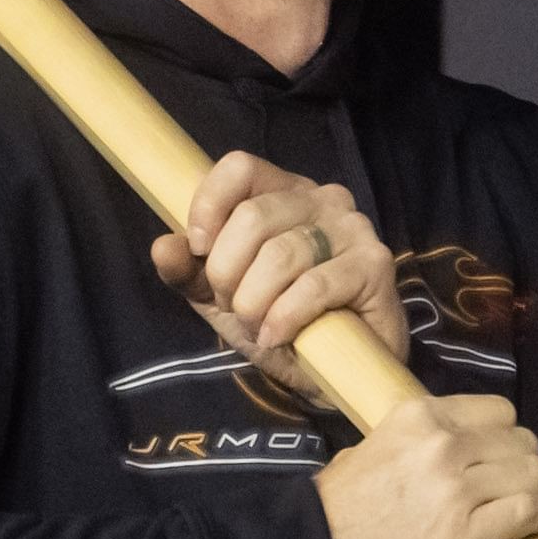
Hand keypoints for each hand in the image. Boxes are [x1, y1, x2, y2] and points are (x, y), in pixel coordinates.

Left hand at [152, 154, 404, 388]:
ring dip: (255, 303)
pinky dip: (284, 319)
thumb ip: (188, 270)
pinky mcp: (374, 265)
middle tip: (234, 306)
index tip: (199, 250)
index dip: (208, 207)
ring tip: (259, 326)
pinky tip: (279, 338)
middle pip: (252, 217)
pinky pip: (313, 287)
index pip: (239, 167)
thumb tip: (163, 246)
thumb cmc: (277, 320)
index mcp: (282, 192)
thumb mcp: (218, 297)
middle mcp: (321, 198)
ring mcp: (352, 228)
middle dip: (227, 274)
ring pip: (280, 255)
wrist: (332, 371)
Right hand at [315, 393, 537, 538]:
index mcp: (418, 416)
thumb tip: (455, 450)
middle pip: (522, 442)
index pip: (496, 411)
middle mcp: (443, 443)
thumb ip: (416, 441)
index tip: (510, 454)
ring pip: (533, 475)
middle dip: (533, 464)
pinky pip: (528, 514)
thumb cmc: (333, 506)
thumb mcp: (371, 447)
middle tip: (532, 485)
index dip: (510, 436)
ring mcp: (457, 488)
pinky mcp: (465, 533)